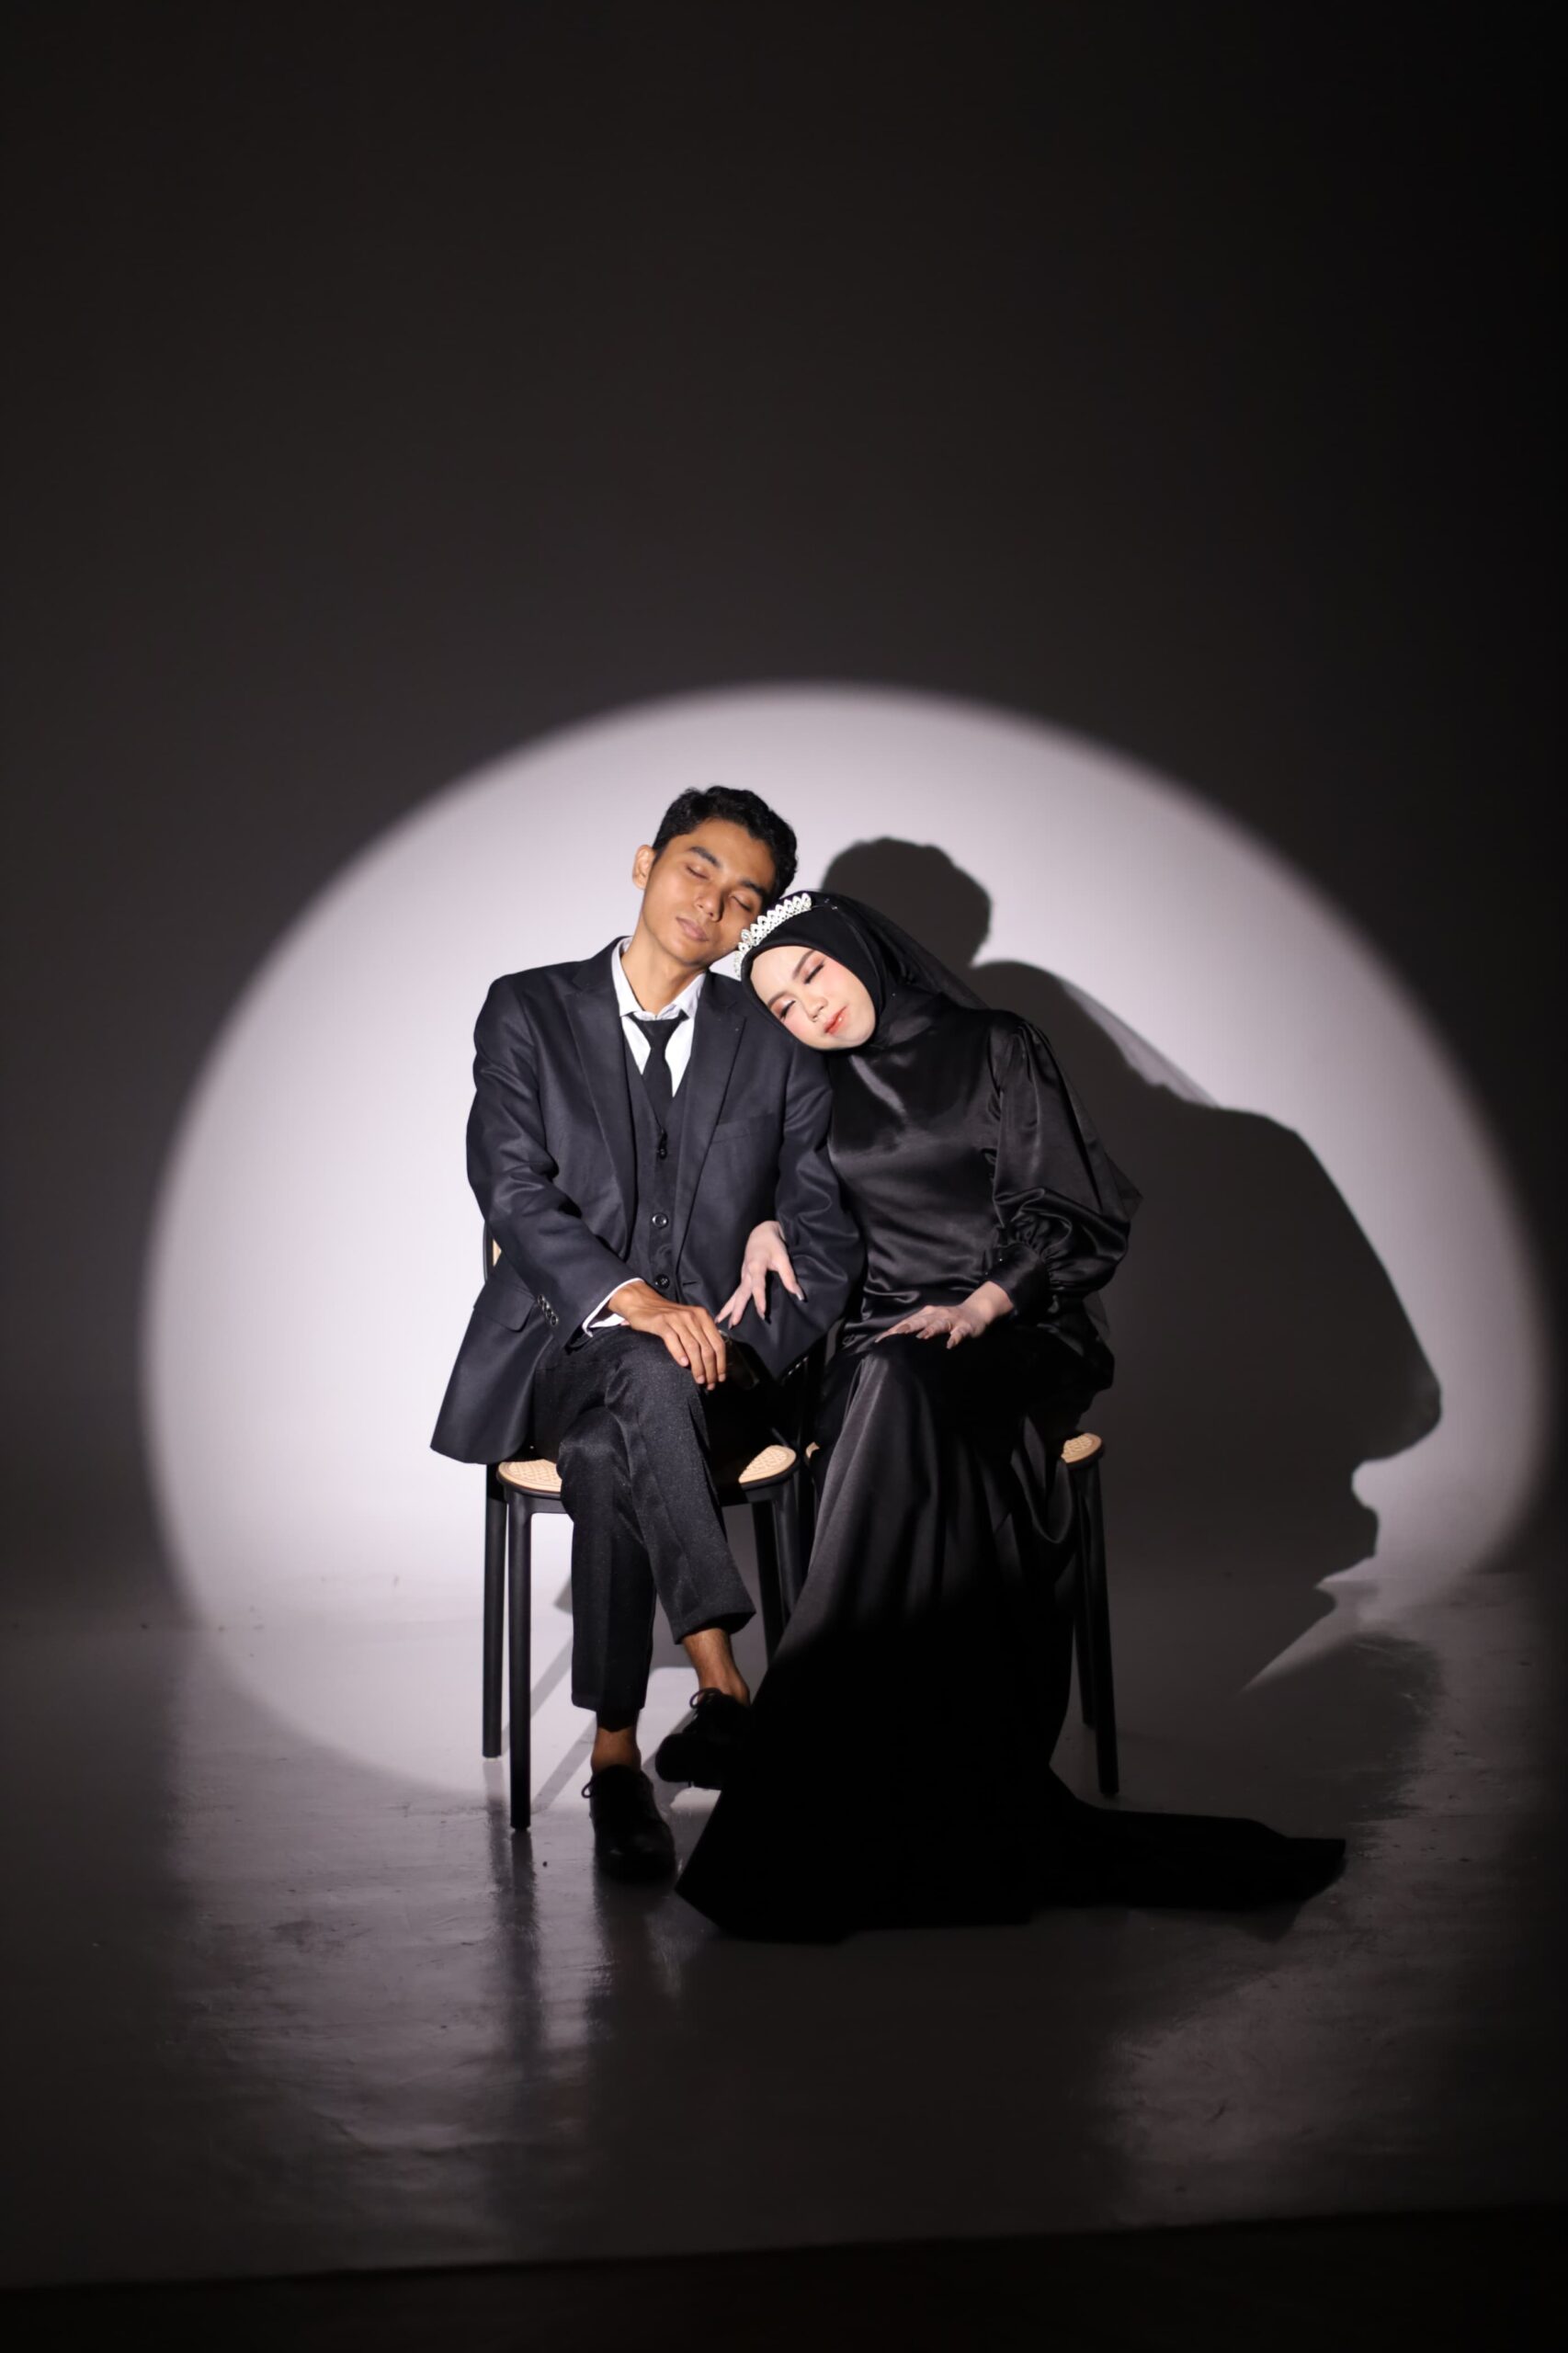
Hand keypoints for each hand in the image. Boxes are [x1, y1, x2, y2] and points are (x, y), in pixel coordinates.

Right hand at [608, 1281, 727, 1388]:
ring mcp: (677, 1319)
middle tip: (710, 1384)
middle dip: (711, 1369)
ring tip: (699, 1380)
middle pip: (707, 1348)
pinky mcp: (661, 1322)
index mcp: (703, 1317)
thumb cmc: (668, 1317)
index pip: (718, 1343)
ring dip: (698, 1366)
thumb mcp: (689, 1322)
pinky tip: (683, 1365)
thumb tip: (713, 1362)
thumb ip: (700, 1335)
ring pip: (693, 1346)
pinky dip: (679, 1353)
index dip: (721, 1363)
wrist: (643, 1302)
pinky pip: (673, 1339)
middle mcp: (693, 1317)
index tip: (720, 1378)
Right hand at [716, 1218, 803, 1328]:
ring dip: (728, 1308)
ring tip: (718, 1321)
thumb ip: (790, 1277)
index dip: (760, 1299)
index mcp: (756, 1266)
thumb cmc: (773, 1244)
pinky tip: (725, 1313)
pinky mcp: (743, 1277)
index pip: (758, 1286)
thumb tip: (799, 1296)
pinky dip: (729, 1303)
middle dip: (736, 1309)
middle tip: (733, 1323)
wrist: (760, 1233)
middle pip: (741, 1293)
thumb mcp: (783, 1258)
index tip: (762, 1313)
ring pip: (735, 1294)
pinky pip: (736, 1292)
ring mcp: (743, 1275)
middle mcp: (746, 1273)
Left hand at [877, 1282, 1011, 1350]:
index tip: (880, 1341)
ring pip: (938, 1324)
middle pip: (919, 1321)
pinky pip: (958, 1333)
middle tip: (895, 1336)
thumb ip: (916, 1328)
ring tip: (921, 1337)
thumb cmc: (948, 1319)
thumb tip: (894, 1341)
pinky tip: (949, 1345)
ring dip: (930, 1330)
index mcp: (926, 1314)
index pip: (906, 1322)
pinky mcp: (964, 1327)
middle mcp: (936, 1314)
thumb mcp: (931, 1321)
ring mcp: (951, 1320)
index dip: (893, 1331)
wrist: (976, 1311)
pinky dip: (954, 1339)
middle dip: (907, 1328)